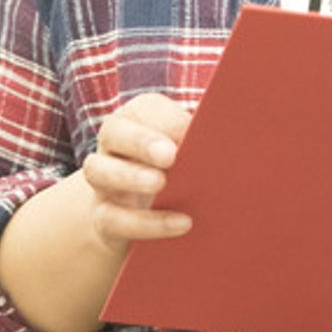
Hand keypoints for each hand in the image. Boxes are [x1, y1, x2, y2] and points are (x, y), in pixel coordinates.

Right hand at [81, 92, 193, 252]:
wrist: (141, 213)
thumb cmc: (180, 170)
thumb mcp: (192, 152)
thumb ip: (205, 142)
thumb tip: (235, 142)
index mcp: (138, 119)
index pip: (145, 108)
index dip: (165, 118)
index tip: (190, 130)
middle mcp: (113, 145)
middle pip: (112, 131)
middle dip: (141, 141)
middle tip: (171, 154)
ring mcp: (103, 181)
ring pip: (96, 171)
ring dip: (130, 177)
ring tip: (161, 184)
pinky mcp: (104, 217)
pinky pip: (114, 219)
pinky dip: (147, 223)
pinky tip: (181, 223)